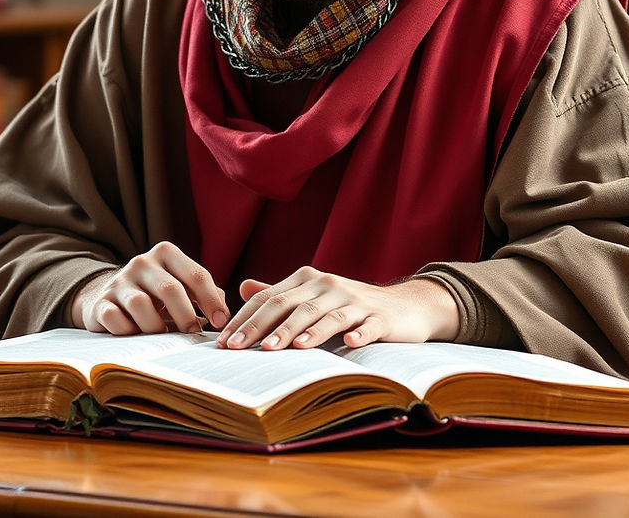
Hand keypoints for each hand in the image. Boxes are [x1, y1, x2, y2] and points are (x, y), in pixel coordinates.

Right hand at [70, 242, 228, 334]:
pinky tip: (136, 335)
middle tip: (193, 335)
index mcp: (166, 253)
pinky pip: (115, 320)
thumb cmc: (156, 294)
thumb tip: (225, 312)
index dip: (212, 301)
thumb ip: (203, 294)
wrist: (110, 296)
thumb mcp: (180, 285)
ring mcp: (119, 282)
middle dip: (187, 316)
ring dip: (156, 327)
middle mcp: (142, 262)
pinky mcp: (101, 303)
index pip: (196, 275)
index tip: (223, 322)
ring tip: (162, 336)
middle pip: (171, 289)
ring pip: (142, 306)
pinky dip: (129, 331)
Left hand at [215, 267, 459, 350]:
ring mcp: (355, 300)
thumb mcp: (313, 296)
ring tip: (278, 349)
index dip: (245, 318)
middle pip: (289, 306)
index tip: (223, 342)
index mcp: (307, 280)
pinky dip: (357, 334)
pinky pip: (366, 326)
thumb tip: (243, 289)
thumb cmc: (351, 305)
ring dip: (300, 332)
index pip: (269, 298)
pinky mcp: (380, 317)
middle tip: (238, 348)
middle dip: (261, 327)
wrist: (405, 306)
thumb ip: (280, 294)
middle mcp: (327, 285)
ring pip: (322, 315)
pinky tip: (348, 344)